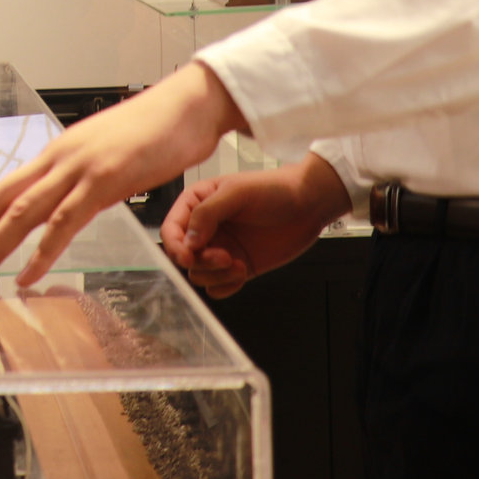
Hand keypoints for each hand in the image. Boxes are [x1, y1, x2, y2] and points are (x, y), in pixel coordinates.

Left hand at [0, 62, 248, 286]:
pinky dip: (42, 251)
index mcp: (55, 155)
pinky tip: (27, 275)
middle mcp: (57, 159)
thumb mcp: (105, 158)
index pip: (1, 192)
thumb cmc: (153, 131)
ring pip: (22, 212)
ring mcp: (78, 168)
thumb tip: (67, 208)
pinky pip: (64, 220)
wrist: (187, 106)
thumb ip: (81, 183)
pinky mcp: (104, 179)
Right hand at [160, 155, 352, 297]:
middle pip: (183, 257)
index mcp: (197, 204)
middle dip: (202, 262)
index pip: (170, 230)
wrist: (308, 205)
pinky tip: (243, 272)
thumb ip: (207, 213)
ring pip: (199, 275)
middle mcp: (205, 228)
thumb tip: (187, 241)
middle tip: (225, 257)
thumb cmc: (274, 190)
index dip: (175, 246)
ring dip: (215, 275)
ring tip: (238, 265)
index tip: (189, 255)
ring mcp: (220, 249)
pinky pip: (218, 288)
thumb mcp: (237, 192)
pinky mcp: (236, 267)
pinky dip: (226, 286)